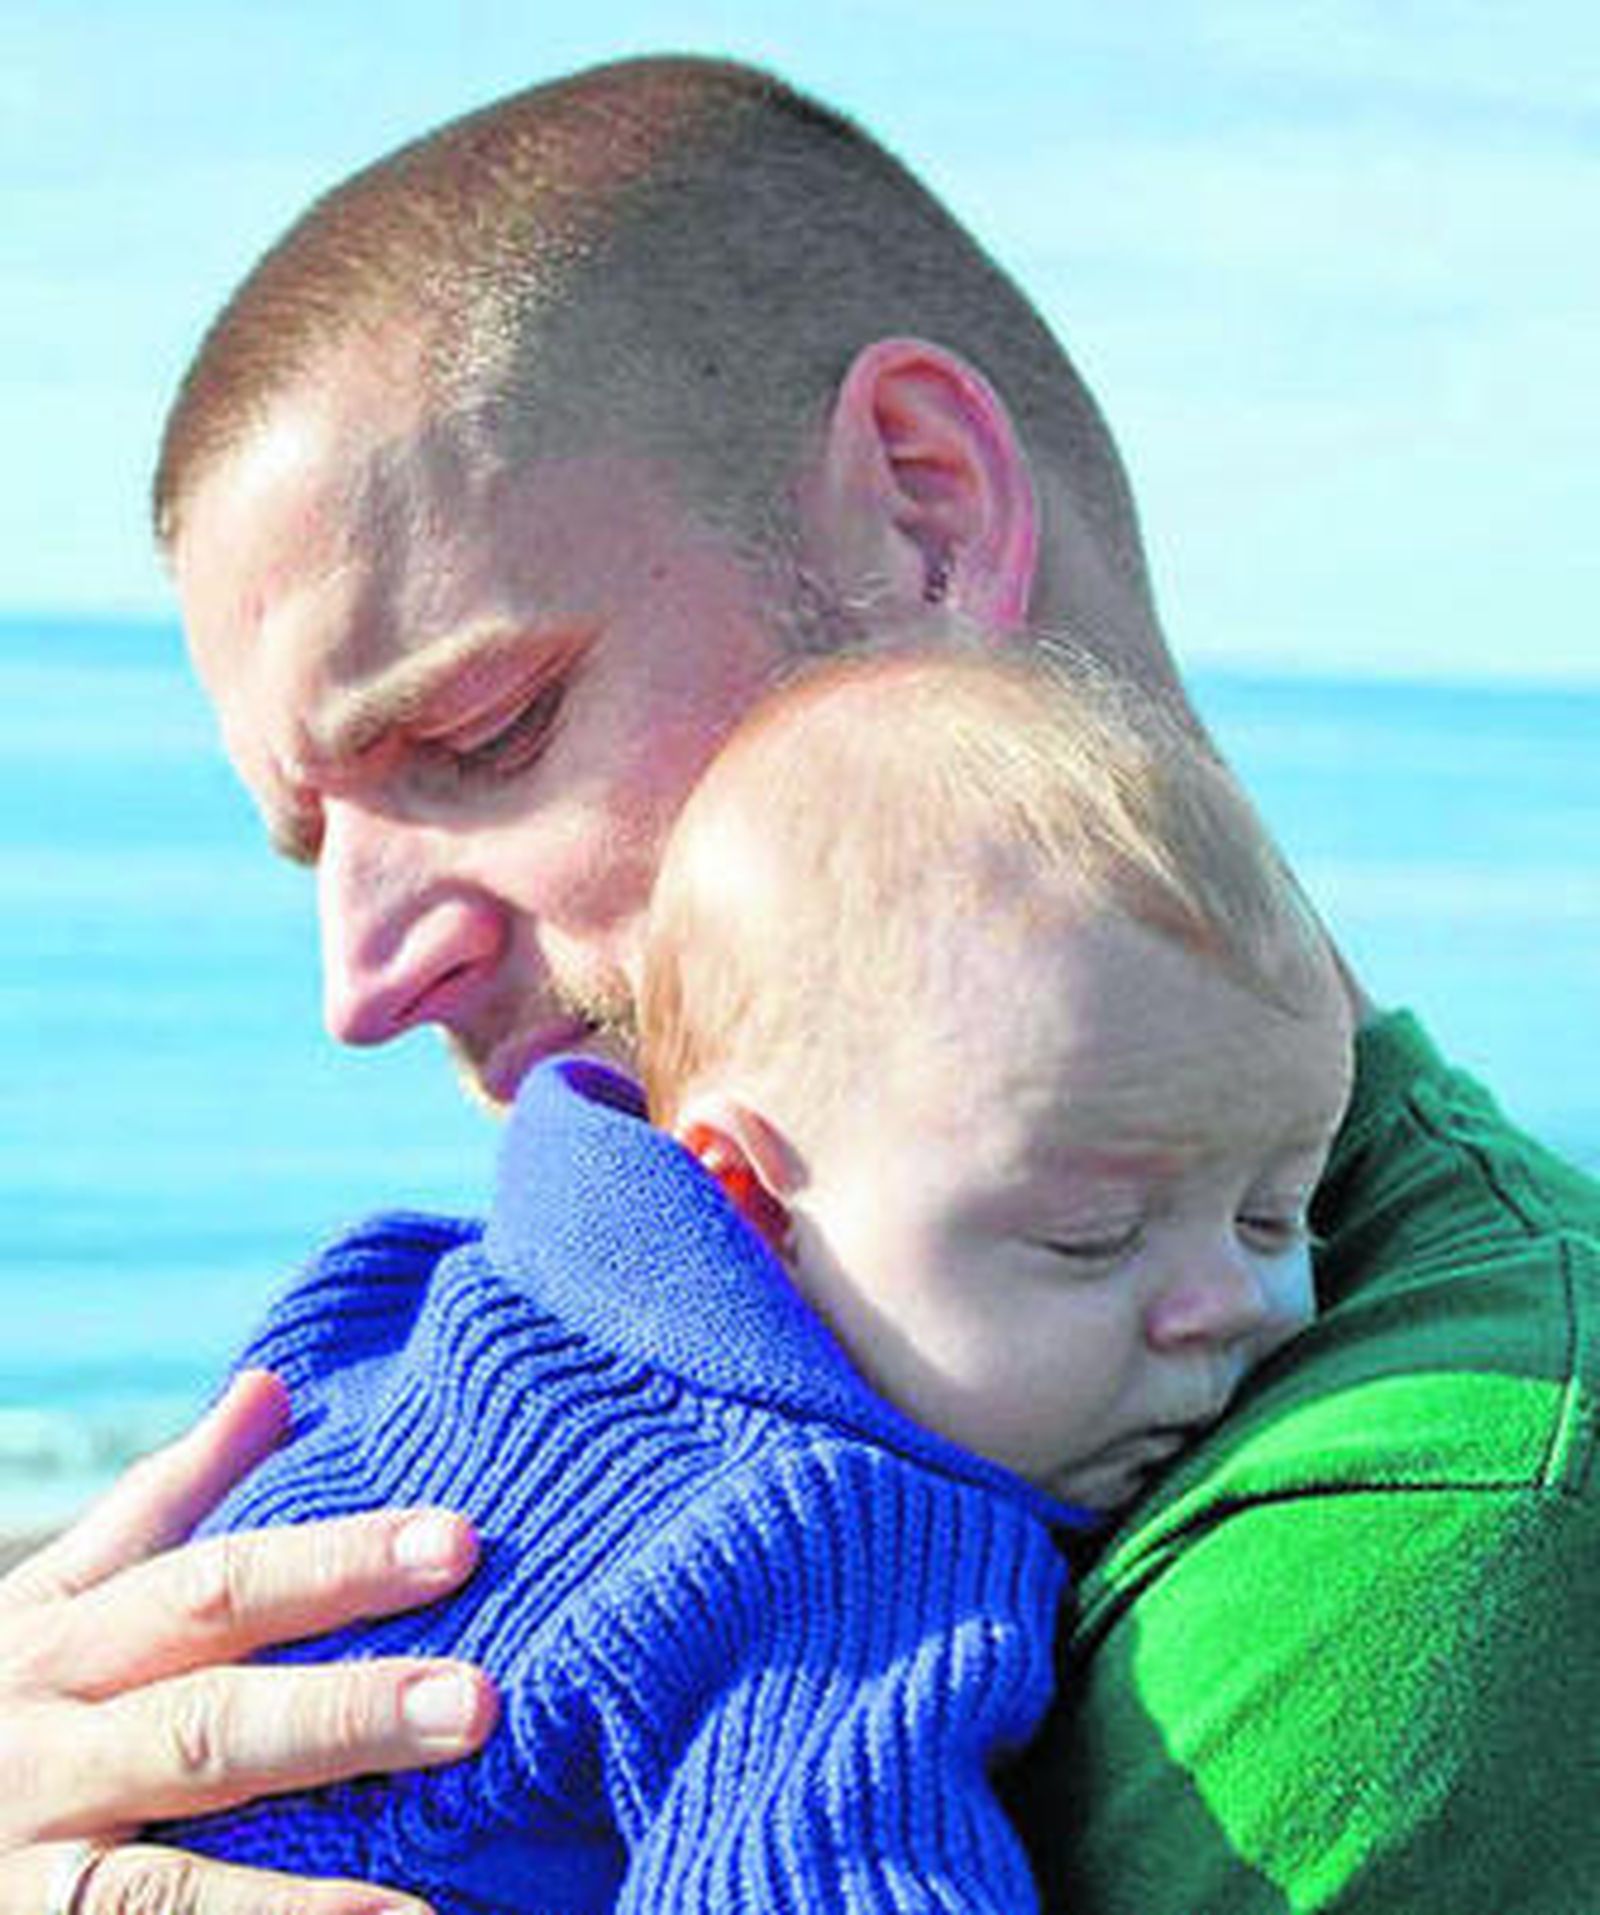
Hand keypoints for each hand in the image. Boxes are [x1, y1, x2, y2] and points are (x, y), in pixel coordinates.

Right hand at [0, 1371, 496, 1914]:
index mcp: (66, 1643)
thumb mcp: (55, 1597)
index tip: (458, 1541)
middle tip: (478, 1704)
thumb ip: (168, 1503)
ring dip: (296, 1900)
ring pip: (164, 1886)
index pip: (218, 1586)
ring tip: (419, 1909)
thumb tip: (272, 1386)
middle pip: (209, 1728)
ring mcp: (32, 1872)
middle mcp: (48, 1753)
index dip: (337, 1563)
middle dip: (344, 1715)